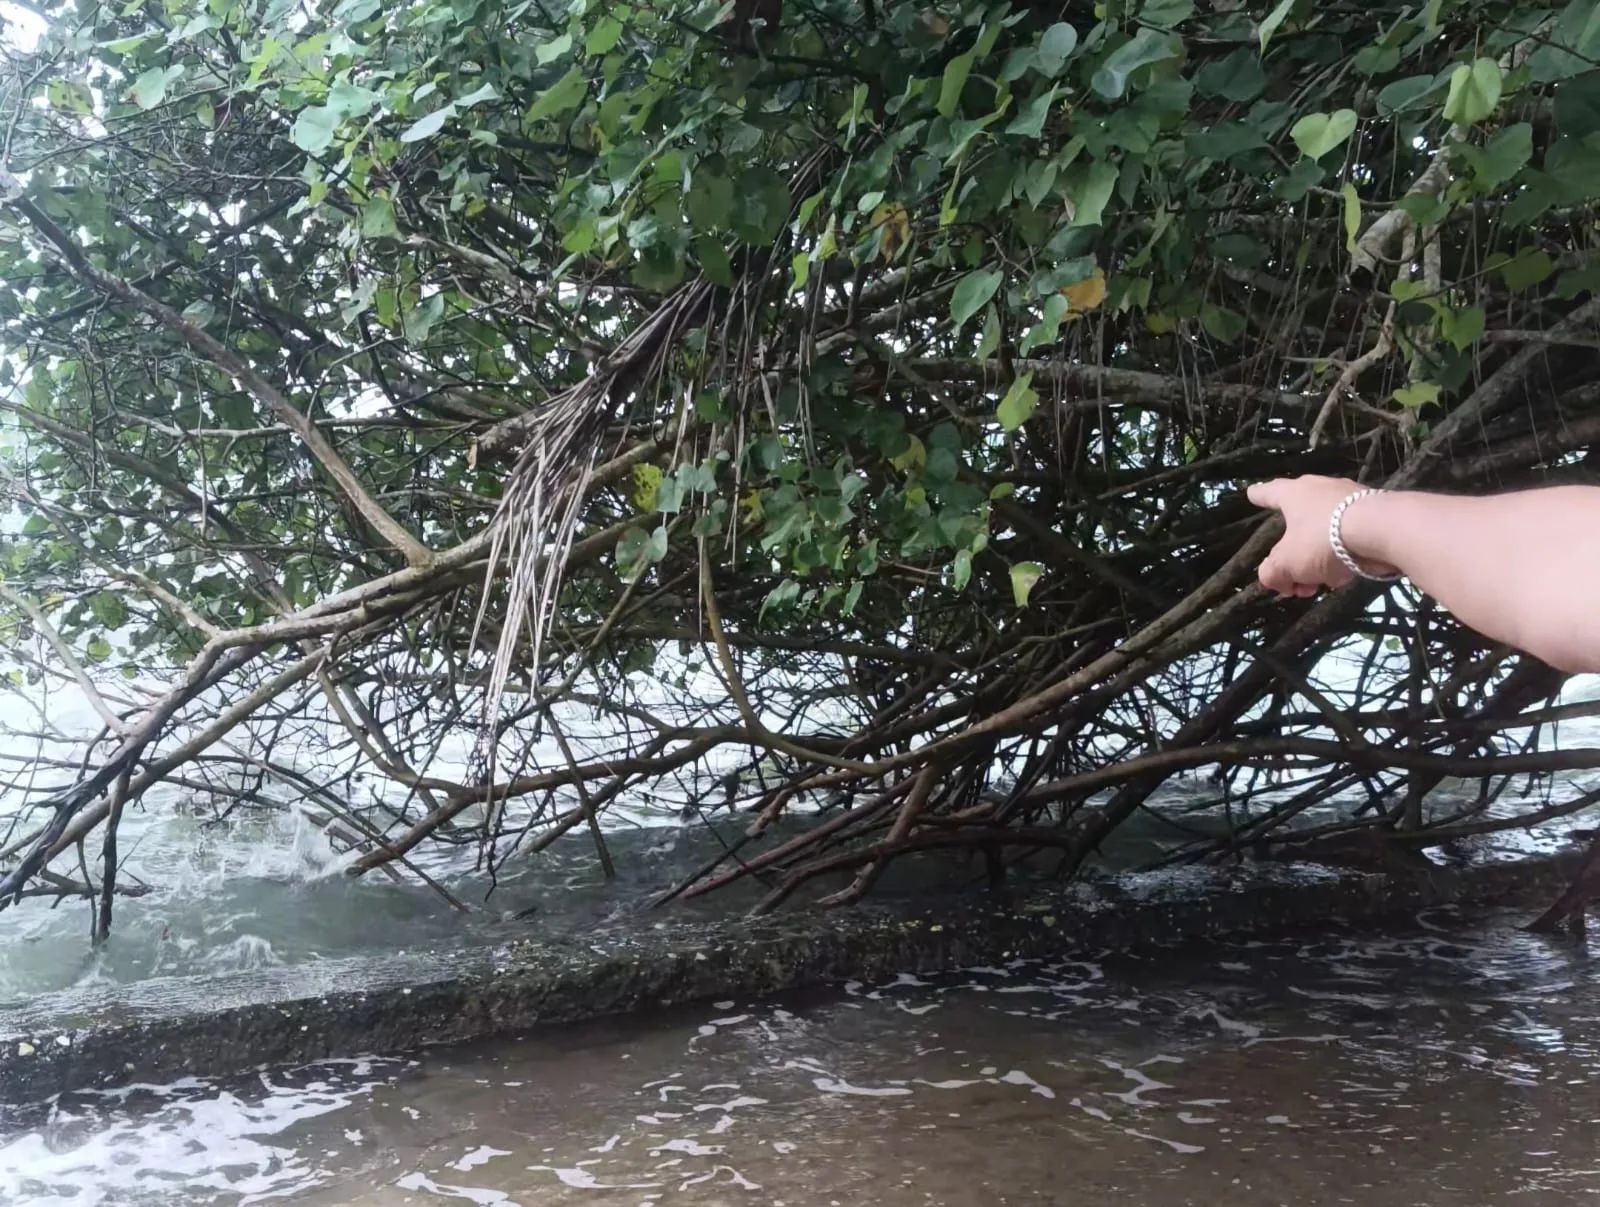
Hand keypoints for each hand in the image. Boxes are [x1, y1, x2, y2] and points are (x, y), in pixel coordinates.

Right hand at [1246, 475, 1393, 596]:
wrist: (1382, 532)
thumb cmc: (1323, 539)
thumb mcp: (1286, 564)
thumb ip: (1272, 573)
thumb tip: (1274, 578)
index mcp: (1294, 494)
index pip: (1269, 492)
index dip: (1259, 496)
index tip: (1251, 493)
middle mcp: (1321, 490)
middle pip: (1298, 521)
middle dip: (1292, 552)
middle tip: (1290, 578)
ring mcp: (1350, 501)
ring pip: (1324, 534)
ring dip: (1316, 561)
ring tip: (1317, 585)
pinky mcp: (1373, 515)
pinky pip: (1347, 539)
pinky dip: (1340, 558)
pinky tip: (1342, 577)